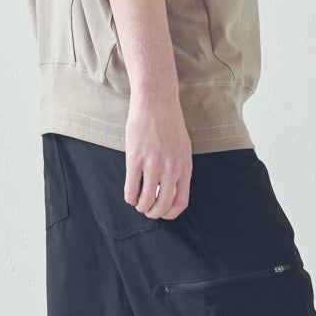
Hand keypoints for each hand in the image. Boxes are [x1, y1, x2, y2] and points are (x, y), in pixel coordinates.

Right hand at [123, 90, 191, 220]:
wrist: (156, 102)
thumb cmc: (169, 123)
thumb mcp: (183, 147)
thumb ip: (179, 168)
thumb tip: (171, 189)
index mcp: (185, 166)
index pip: (181, 201)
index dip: (171, 213)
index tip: (163, 212)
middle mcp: (171, 168)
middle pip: (163, 205)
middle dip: (154, 213)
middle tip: (148, 210)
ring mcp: (153, 164)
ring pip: (146, 200)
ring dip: (141, 207)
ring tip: (138, 204)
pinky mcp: (135, 159)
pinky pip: (131, 188)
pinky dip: (130, 197)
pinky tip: (130, 196)